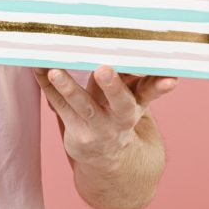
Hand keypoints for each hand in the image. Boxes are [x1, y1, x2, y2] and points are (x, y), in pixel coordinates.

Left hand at [33, 66, 177, 168]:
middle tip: (104, 70)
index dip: (161, 86)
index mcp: (137, 105)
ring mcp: (97, 127)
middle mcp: (120, 118)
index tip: (171, 78)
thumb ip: (139, 79)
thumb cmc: (118, 114)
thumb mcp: (134, 100)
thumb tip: (145, 48)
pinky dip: (47, 86)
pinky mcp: (75, 132)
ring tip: (55, 72)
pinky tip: (37, 68)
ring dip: (69, 87)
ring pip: (83, 106)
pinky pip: (59, 106)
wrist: (109, 160)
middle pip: (120, 102)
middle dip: (113, 86)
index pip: (151, 93)